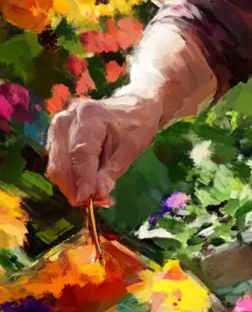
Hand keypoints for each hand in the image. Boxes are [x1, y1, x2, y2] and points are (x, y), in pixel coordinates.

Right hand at [46, 94, 162, 206]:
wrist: (132, 106)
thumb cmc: (136, 125)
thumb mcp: (131, 149)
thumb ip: (111, 172)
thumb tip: (97, 196)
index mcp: (89, 116)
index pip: (80, 154)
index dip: (82, 180)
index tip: (86, 201)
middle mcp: (67, 119)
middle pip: (62, 163)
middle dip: (74, 188)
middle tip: (91, 205)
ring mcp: (58, 126)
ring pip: (56, 165)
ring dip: (70, 186)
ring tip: (90, 197)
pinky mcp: (55, 135)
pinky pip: (57, 162)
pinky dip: (69, 178)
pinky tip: (84, 185)